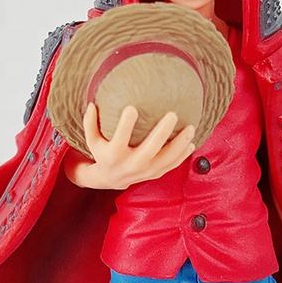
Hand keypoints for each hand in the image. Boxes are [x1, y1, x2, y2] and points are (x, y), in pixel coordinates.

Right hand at [65, 103, 195, 189]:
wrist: (111, 179)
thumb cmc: (103, 152)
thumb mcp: (92, 140)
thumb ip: (90, 122)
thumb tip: (92, 103)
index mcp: (113, 156)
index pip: (119, 139)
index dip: (125, 125)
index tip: (131, 108)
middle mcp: (130, 165)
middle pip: (149, 150)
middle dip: (162, 132)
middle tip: (172, 114)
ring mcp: (145, 172)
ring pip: (166, 159)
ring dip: (180, 144)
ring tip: (191, 128)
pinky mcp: (155, 174)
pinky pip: (172, 165)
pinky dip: (183, 155)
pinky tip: (191, 142)